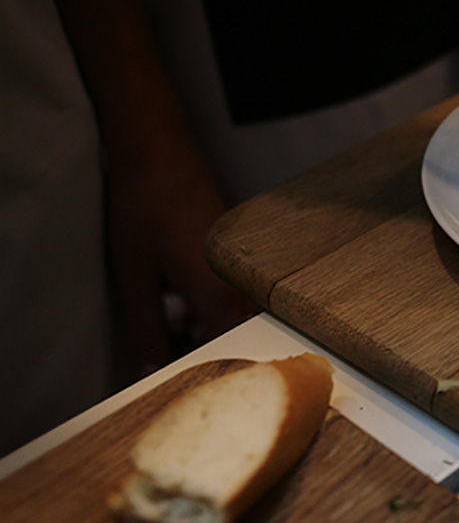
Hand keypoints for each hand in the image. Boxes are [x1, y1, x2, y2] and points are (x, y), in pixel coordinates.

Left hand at [106, 136, 254, 373]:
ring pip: (236, 317)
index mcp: (217, 293)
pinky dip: (214, 307)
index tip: (172, 384)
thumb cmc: (144, 210)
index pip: (220, 354)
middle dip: (203, 353)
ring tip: (174, 328)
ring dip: (209, 329)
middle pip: (234, 338)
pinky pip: (235, 294)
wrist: (160, 154)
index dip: (195, 373)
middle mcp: (242, 282)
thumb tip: (152, 370)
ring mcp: (244, 265)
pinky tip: (184, 301)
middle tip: (169, 356)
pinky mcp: (239, 252)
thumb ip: (146, 330)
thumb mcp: (133, 279)